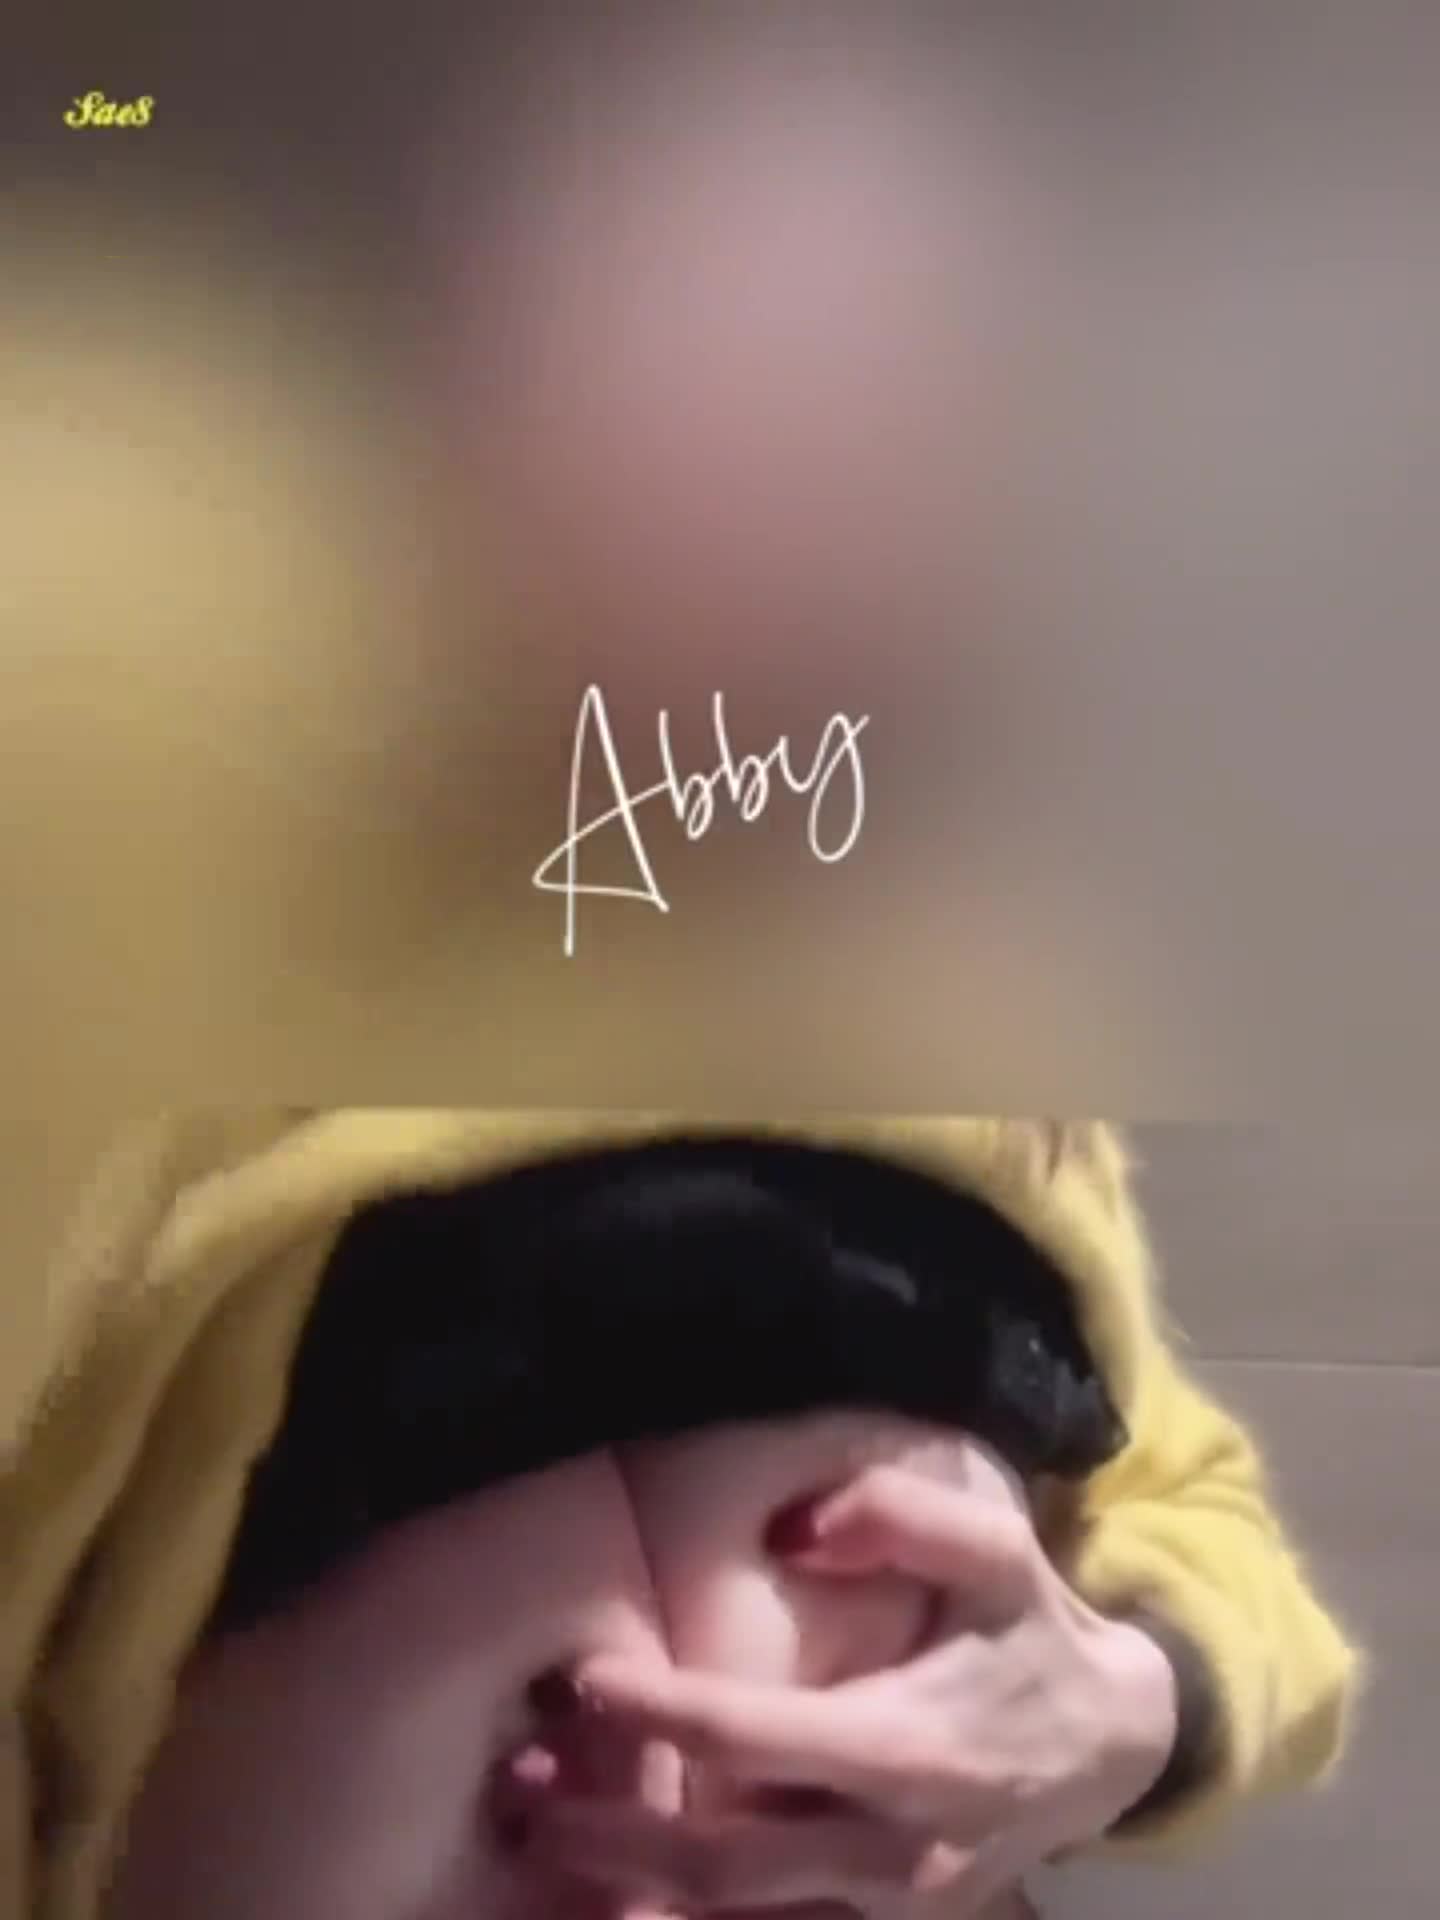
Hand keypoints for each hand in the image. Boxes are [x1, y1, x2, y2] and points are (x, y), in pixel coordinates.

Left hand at [517, 1467, 1177, 1914]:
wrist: (1112, 1751)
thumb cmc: (1033, 1635)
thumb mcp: (998, 1553)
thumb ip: (905, 1518)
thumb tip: (794, 1525)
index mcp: (912, 1750)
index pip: (758, 1738)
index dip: (665, 1709)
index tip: (586, 1678)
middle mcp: (892, 1852)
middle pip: (725, 1861)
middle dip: (616, 1831)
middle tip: (523, 1789)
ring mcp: (887, 1912)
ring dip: (633, 1888)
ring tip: (542, 1836)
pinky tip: (615, 1893)